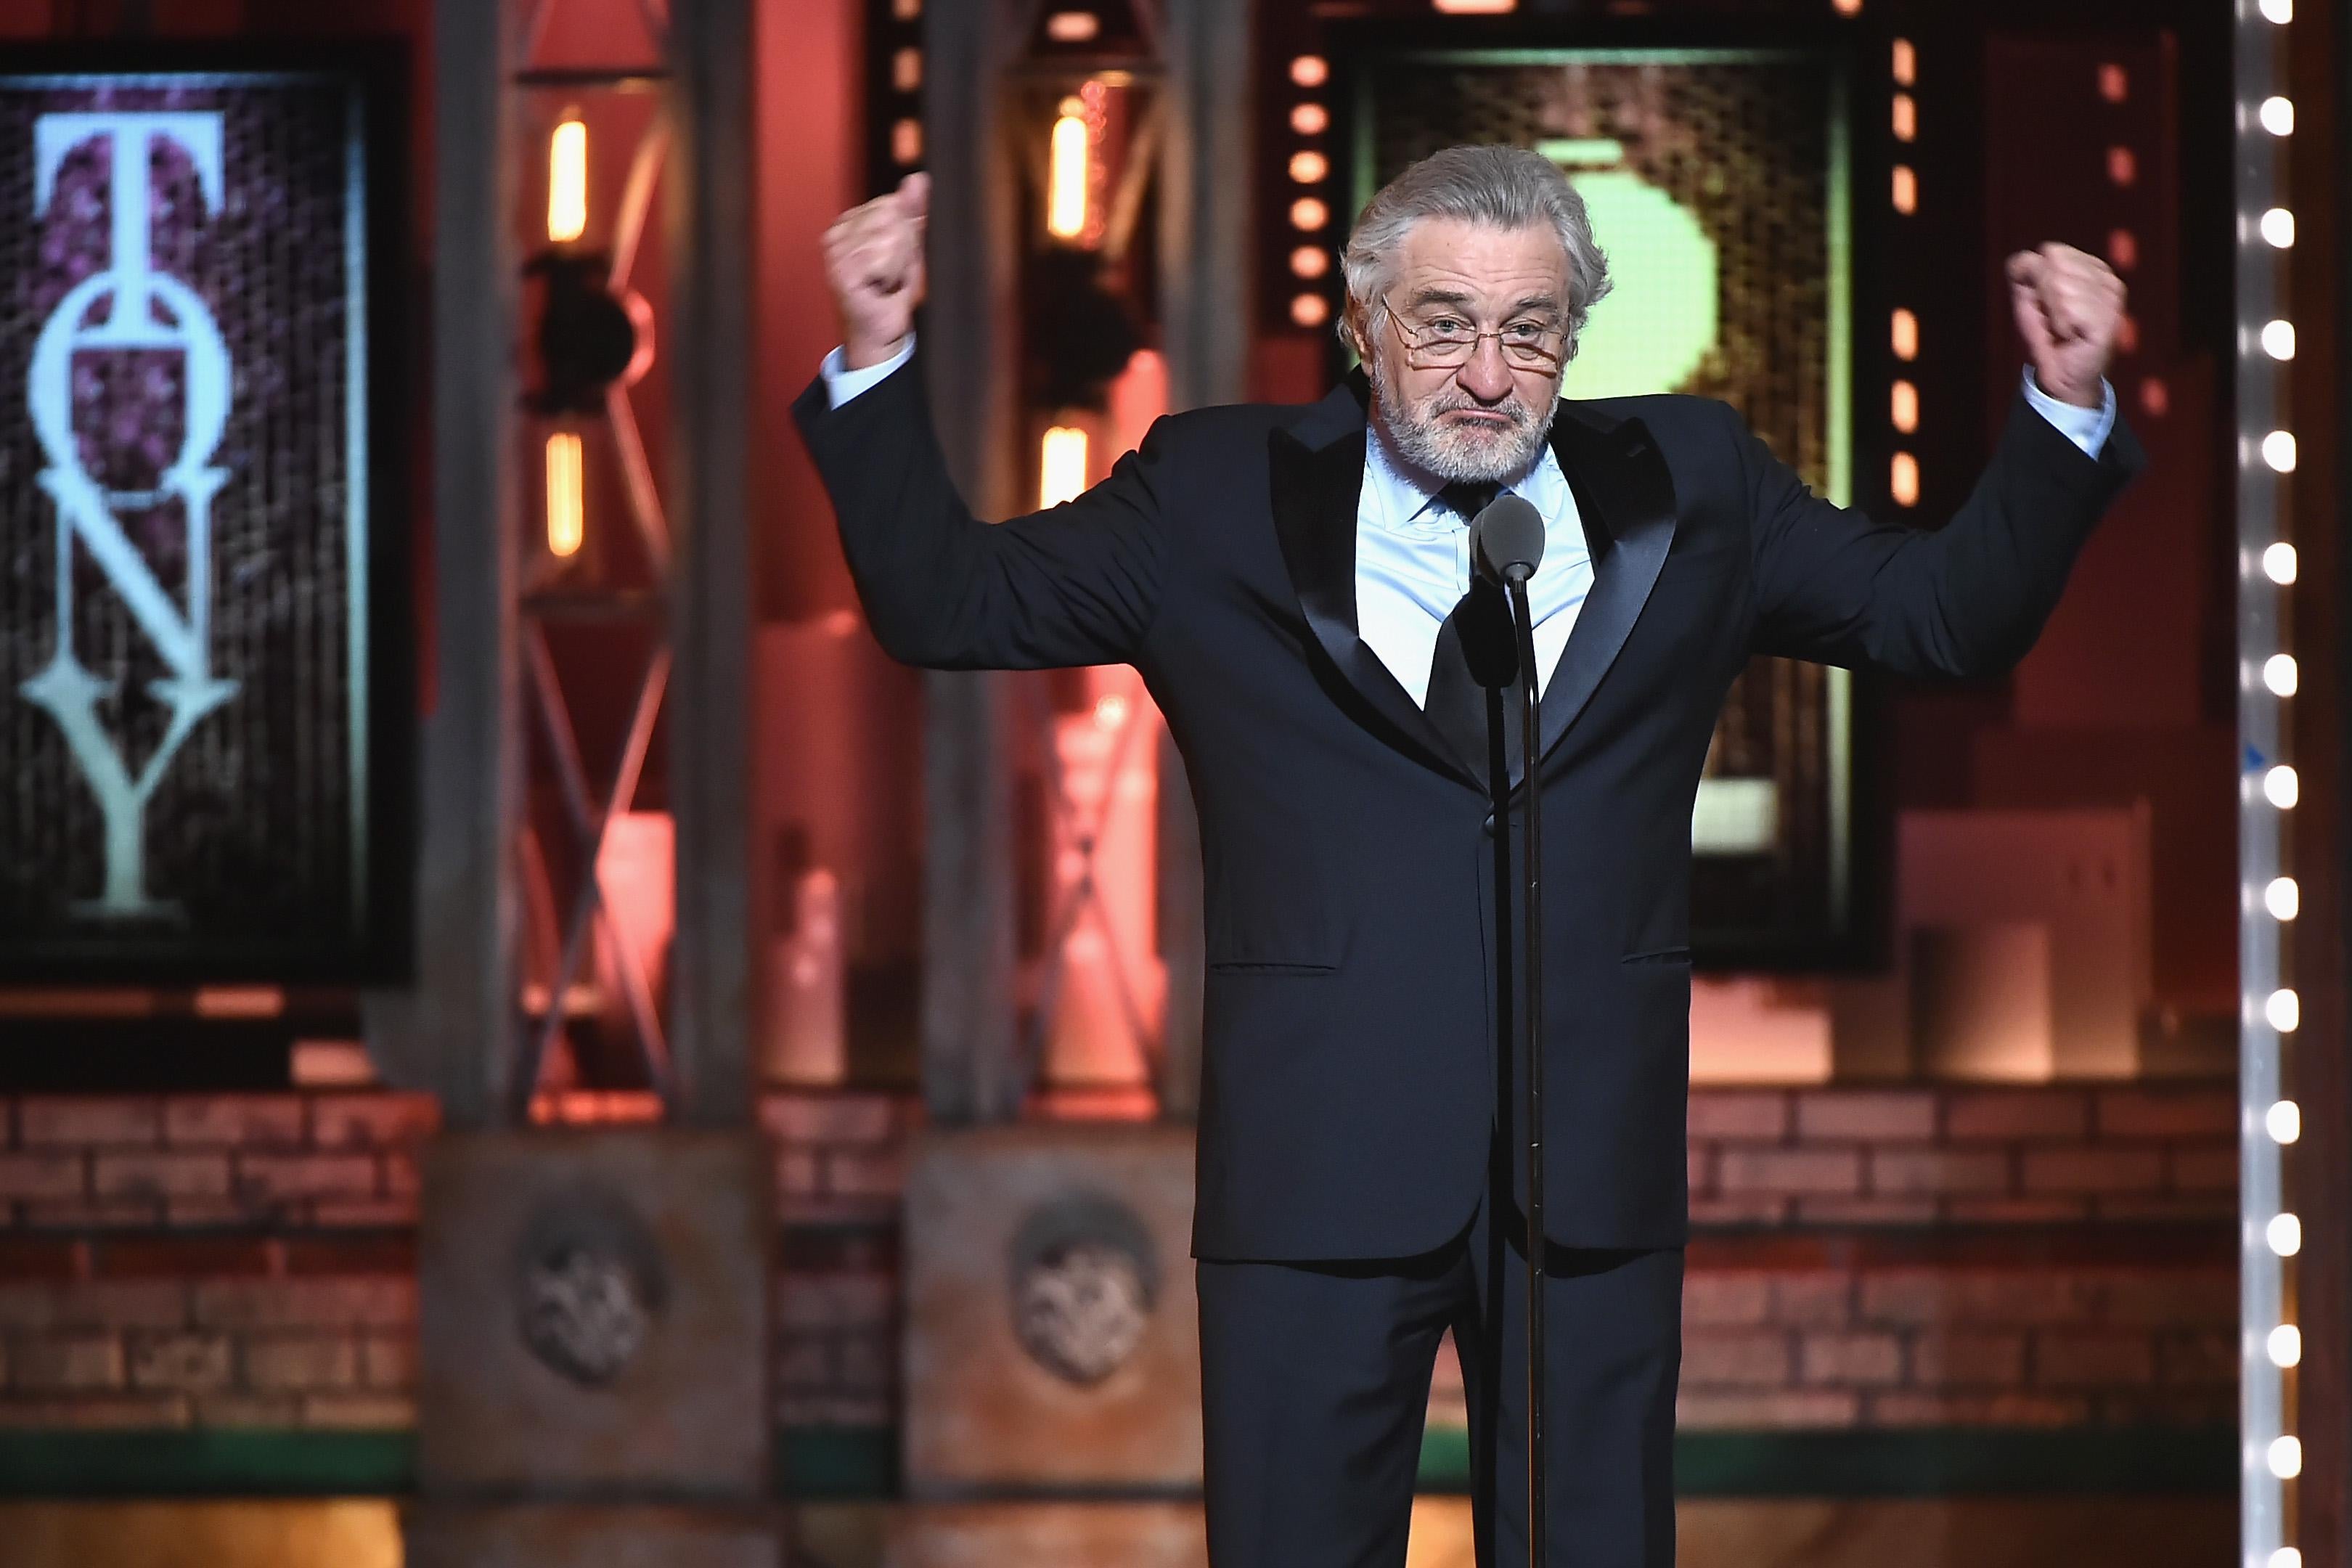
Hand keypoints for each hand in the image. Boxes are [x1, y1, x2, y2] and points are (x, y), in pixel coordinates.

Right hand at [823, 172, 927, 368]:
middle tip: (892, 273)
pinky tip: (879, 288)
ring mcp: (835, 252)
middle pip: (891, 216)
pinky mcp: (841, 271)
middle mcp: (836, 233)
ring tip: (886, 281)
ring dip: (898, 264)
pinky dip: (891, 275)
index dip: (905, 233)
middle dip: (903, 247)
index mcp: (849, 222)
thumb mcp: (909, 244)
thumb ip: (913, 211)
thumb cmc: (893, 291)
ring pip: (889, 236)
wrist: (882, 333)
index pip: (891, 204)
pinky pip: (882, 256)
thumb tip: (919, 177)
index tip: (896, 258)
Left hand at [2005, 242, 2123, 408]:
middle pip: (2055, 264)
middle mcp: (2108, 278)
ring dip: (2051, 312)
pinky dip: (2060, 325)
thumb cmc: (2047, 333)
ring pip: (2060, 285)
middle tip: (2052, 317)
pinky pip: (2070, 308)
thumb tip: (2021, 259)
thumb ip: (2024, 271)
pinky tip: (2070, 335)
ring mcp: (2112, 298)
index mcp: (2092, 267)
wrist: (2060, 374)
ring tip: (2062, 328)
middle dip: (2042, 293)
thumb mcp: (2028, 296)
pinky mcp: (2109, 320)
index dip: (2035, 277)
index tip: (2043, 301)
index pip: (2052, 251)